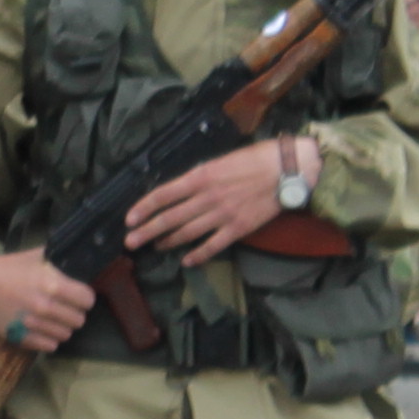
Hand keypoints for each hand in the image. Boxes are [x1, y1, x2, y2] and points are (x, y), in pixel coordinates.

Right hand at [0, 250, 93, 355]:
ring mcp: (34, 325)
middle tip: (64, 309)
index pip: (87, 300)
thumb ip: (59, 262)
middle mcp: (46, 307)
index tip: (78, 297)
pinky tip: (43, 330)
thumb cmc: (8, 268)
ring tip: (53, 320)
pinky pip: (50, 346)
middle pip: (79, 320)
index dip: (84, 298)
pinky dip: (49, 339)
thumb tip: (80, 262)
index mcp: (53, 285)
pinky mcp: (22, 338)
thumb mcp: (35, 256)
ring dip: (62, 327)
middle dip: (74, 313)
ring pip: (66, 334)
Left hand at [125, 144, 290, 267]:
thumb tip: (180, 189)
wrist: (289, 169)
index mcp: (201, 176)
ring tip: (154, 246)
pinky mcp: (239, 228)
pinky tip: (186, 260)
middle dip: (147, 230)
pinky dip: (198, 254)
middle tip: (130, 241)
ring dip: (167, 241)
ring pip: (187, 232)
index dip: (144, 207)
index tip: (129, 218)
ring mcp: (223, 215)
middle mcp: (208, 197)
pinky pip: (213, 245)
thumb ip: (200, 176)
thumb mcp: (221, 160)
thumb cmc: (256, 158)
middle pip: (170, 217)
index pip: (164, 194)